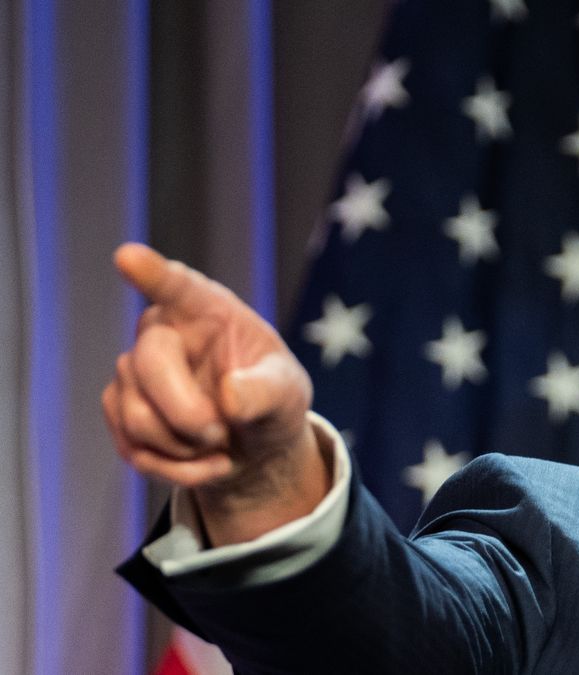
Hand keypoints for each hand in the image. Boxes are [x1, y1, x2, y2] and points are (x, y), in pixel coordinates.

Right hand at [103, 243, 328, 544]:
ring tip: (220, 444)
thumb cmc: (272, 401)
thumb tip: (229, 397)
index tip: (128, 256)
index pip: (177, 286)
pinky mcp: (119, 409)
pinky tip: (206, 463)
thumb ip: (266, 392)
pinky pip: (134, 448)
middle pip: (147, 365)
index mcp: (207, 310)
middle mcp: (162, 332)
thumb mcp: (287, 394)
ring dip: (186, 448)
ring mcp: (133, 370)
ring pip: (137, 416)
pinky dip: (176, 469)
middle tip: (222, 433)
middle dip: (188, 414)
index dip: (152, 273)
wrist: (252, 443)